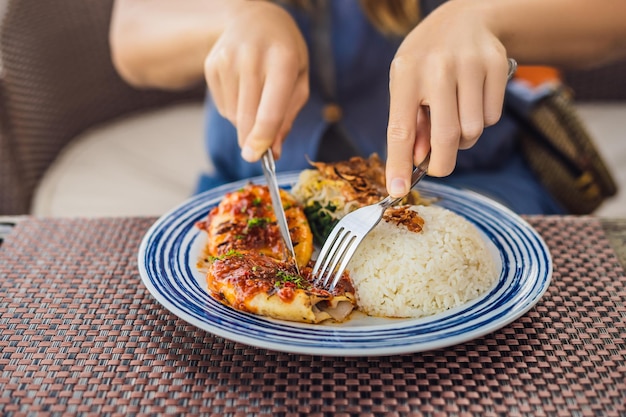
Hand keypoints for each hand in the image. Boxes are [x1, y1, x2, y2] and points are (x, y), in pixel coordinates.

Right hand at [204, 2, 308, 161]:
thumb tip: (273, 151)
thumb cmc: (284, 53)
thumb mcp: (299, 80)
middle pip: (247, 118)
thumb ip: (288, 116)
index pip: (269, 111)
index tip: (257, 157)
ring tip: (256, 100)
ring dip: (246, 123)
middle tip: (257, 150)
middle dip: (252, 140)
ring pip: (234, 116)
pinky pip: (223, 107)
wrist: (254, 19)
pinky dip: (234, 111)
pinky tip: (243, 91)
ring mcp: (227, 60)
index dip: (263, 139)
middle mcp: (252, 58)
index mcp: (282, 60)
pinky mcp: (211, 65)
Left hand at [385, 1, 510, 197]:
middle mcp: (438, 67)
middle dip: (441, 163)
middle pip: (446, 137)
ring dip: (463, 139)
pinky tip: (472, 100)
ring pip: (472, 131)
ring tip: (454, 118)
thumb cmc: (426, 60)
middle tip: (437, 168)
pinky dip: (482, 120)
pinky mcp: (498, 65)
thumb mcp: (406, 83)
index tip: (397, 190)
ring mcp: (471, 64)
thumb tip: (420, 161)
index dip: (399, 164)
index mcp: (406, 73)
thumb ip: (411, 122)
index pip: (401, 129)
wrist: (465, 18)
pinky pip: (492, 117)